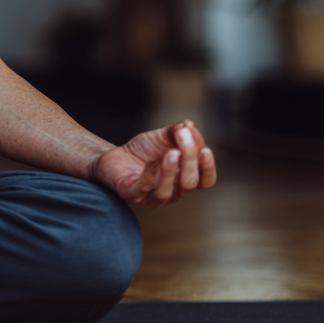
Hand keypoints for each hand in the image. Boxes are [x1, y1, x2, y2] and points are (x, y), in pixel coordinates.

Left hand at [91, 120, 216, 208]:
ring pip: (168, 192)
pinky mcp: (133, 195)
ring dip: (172, 171)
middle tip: (183, 137)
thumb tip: (189, 125)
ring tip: (171, 152)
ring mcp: (153, 197)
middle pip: (190, 183)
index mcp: (184, 179)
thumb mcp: (162, 137)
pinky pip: (144, 189)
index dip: (208, 168)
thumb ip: (177, 132)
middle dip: (189, 160)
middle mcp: (173, 192)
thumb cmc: (144, 150)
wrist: (115, 156)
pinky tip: (151, 160)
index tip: (205, 150)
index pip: (205, 181)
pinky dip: (149, 175)